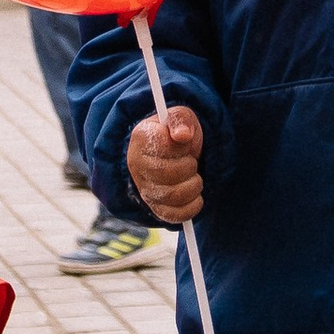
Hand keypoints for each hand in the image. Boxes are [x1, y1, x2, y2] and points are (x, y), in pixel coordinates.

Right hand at [127, 102, 205, 224]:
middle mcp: (137, 166)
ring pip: (172, 196)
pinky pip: (174, 215)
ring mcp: (145, 189)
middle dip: (189, 167)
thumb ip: (180, 121)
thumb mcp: (180, 118)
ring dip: (193, 186)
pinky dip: (192, 206)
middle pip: (166, 174)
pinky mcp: (156, 207)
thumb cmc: (175, 133)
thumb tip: (183, 135)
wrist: (172, 153)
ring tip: (195, 178)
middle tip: (192, 161)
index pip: (163, 148)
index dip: (181, 147)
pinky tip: (195, 195)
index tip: (184, 142)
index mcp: (141, 139)